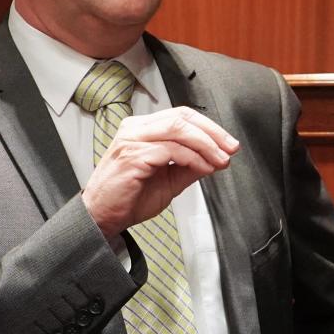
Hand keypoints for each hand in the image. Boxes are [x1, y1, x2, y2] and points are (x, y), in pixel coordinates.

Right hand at [82, 107, 238, 240]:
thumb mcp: (168, 180)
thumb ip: (189, 167)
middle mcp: (136, 129)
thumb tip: (215, 158)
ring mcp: (132, 140)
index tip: (228, 143)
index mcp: (143, 129)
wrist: (103, 217)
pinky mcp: (132, 156)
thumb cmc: (129, 198)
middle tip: (230, 149)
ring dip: (205, 145)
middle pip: (182, 117)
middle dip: (212, 133)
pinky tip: (203, 168)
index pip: (181, 116)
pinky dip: (192, 158)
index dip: (209, 127)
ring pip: (178, 129)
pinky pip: (170, 150)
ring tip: (220, 160)